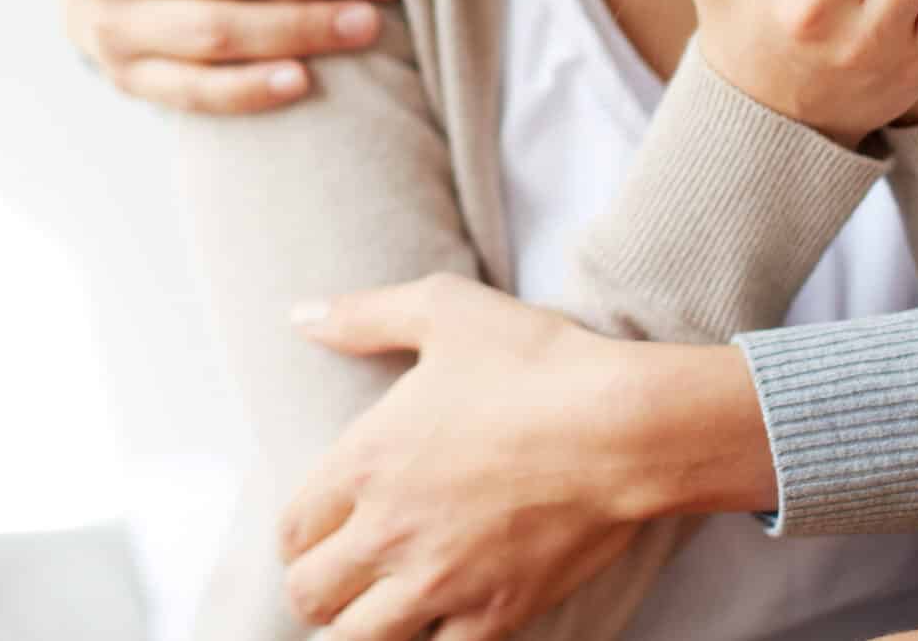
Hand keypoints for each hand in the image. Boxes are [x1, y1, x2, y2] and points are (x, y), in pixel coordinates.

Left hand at [279, 275, 769, 640]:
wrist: (625, 427)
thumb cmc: (538, 362)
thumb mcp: (444, 308)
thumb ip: (364, 315)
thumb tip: (299, 316)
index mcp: (366, 460)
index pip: (292, 529)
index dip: (301, 533)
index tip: (323, 529)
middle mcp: (388, 531)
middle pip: (309, 595)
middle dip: (318, 586)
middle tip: (346, 574)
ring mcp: (440, 581)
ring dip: (361, 626)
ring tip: (382, 606)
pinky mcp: (495, 615)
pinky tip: (445, 620)